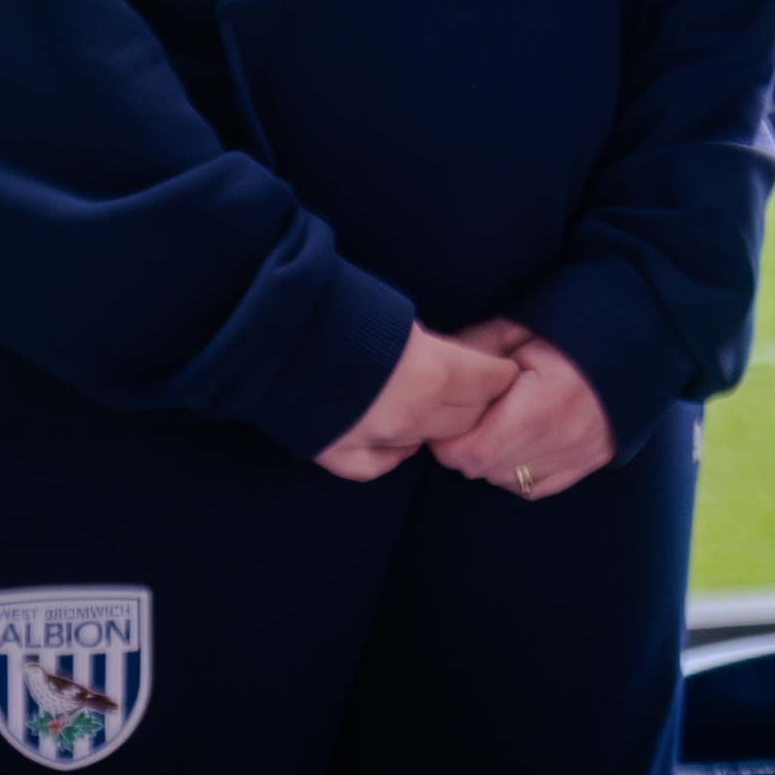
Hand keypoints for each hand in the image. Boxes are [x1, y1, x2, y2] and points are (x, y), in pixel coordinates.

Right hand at [310, 321, 517, 482]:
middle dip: (477, 401)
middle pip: (469, 417)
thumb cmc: (341, 309)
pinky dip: (393, 452)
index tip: (502, 367)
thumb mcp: (402, 317)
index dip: (499, 372)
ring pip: (429, 442)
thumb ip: (431, 345)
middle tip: (475, 388)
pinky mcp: (339, 453)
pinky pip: (381, 465)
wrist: (272, 330)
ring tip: (433, 405)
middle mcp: (413, 414)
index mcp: (435, 371)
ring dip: (437, 425)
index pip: (492, 382)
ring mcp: (375, 439)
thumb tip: (446, 355)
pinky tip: (396, 438)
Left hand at [426, 325, 616, 500]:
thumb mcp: (519, 330)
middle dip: (464, 447)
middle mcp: (561, 440)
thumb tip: (436, 368)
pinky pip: (533, 487)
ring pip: (505, 480)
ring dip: (490, 459)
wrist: (632, 344)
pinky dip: (516, 472)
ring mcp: (578, 457)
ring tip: (496, 424)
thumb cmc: (571, 333)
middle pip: (484, 469)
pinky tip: (518, 442)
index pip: (471, 452)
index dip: (448, 439)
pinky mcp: (588, 464)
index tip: (449, 414)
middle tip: (469, 415)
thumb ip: (476, 349)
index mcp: (542, 405)